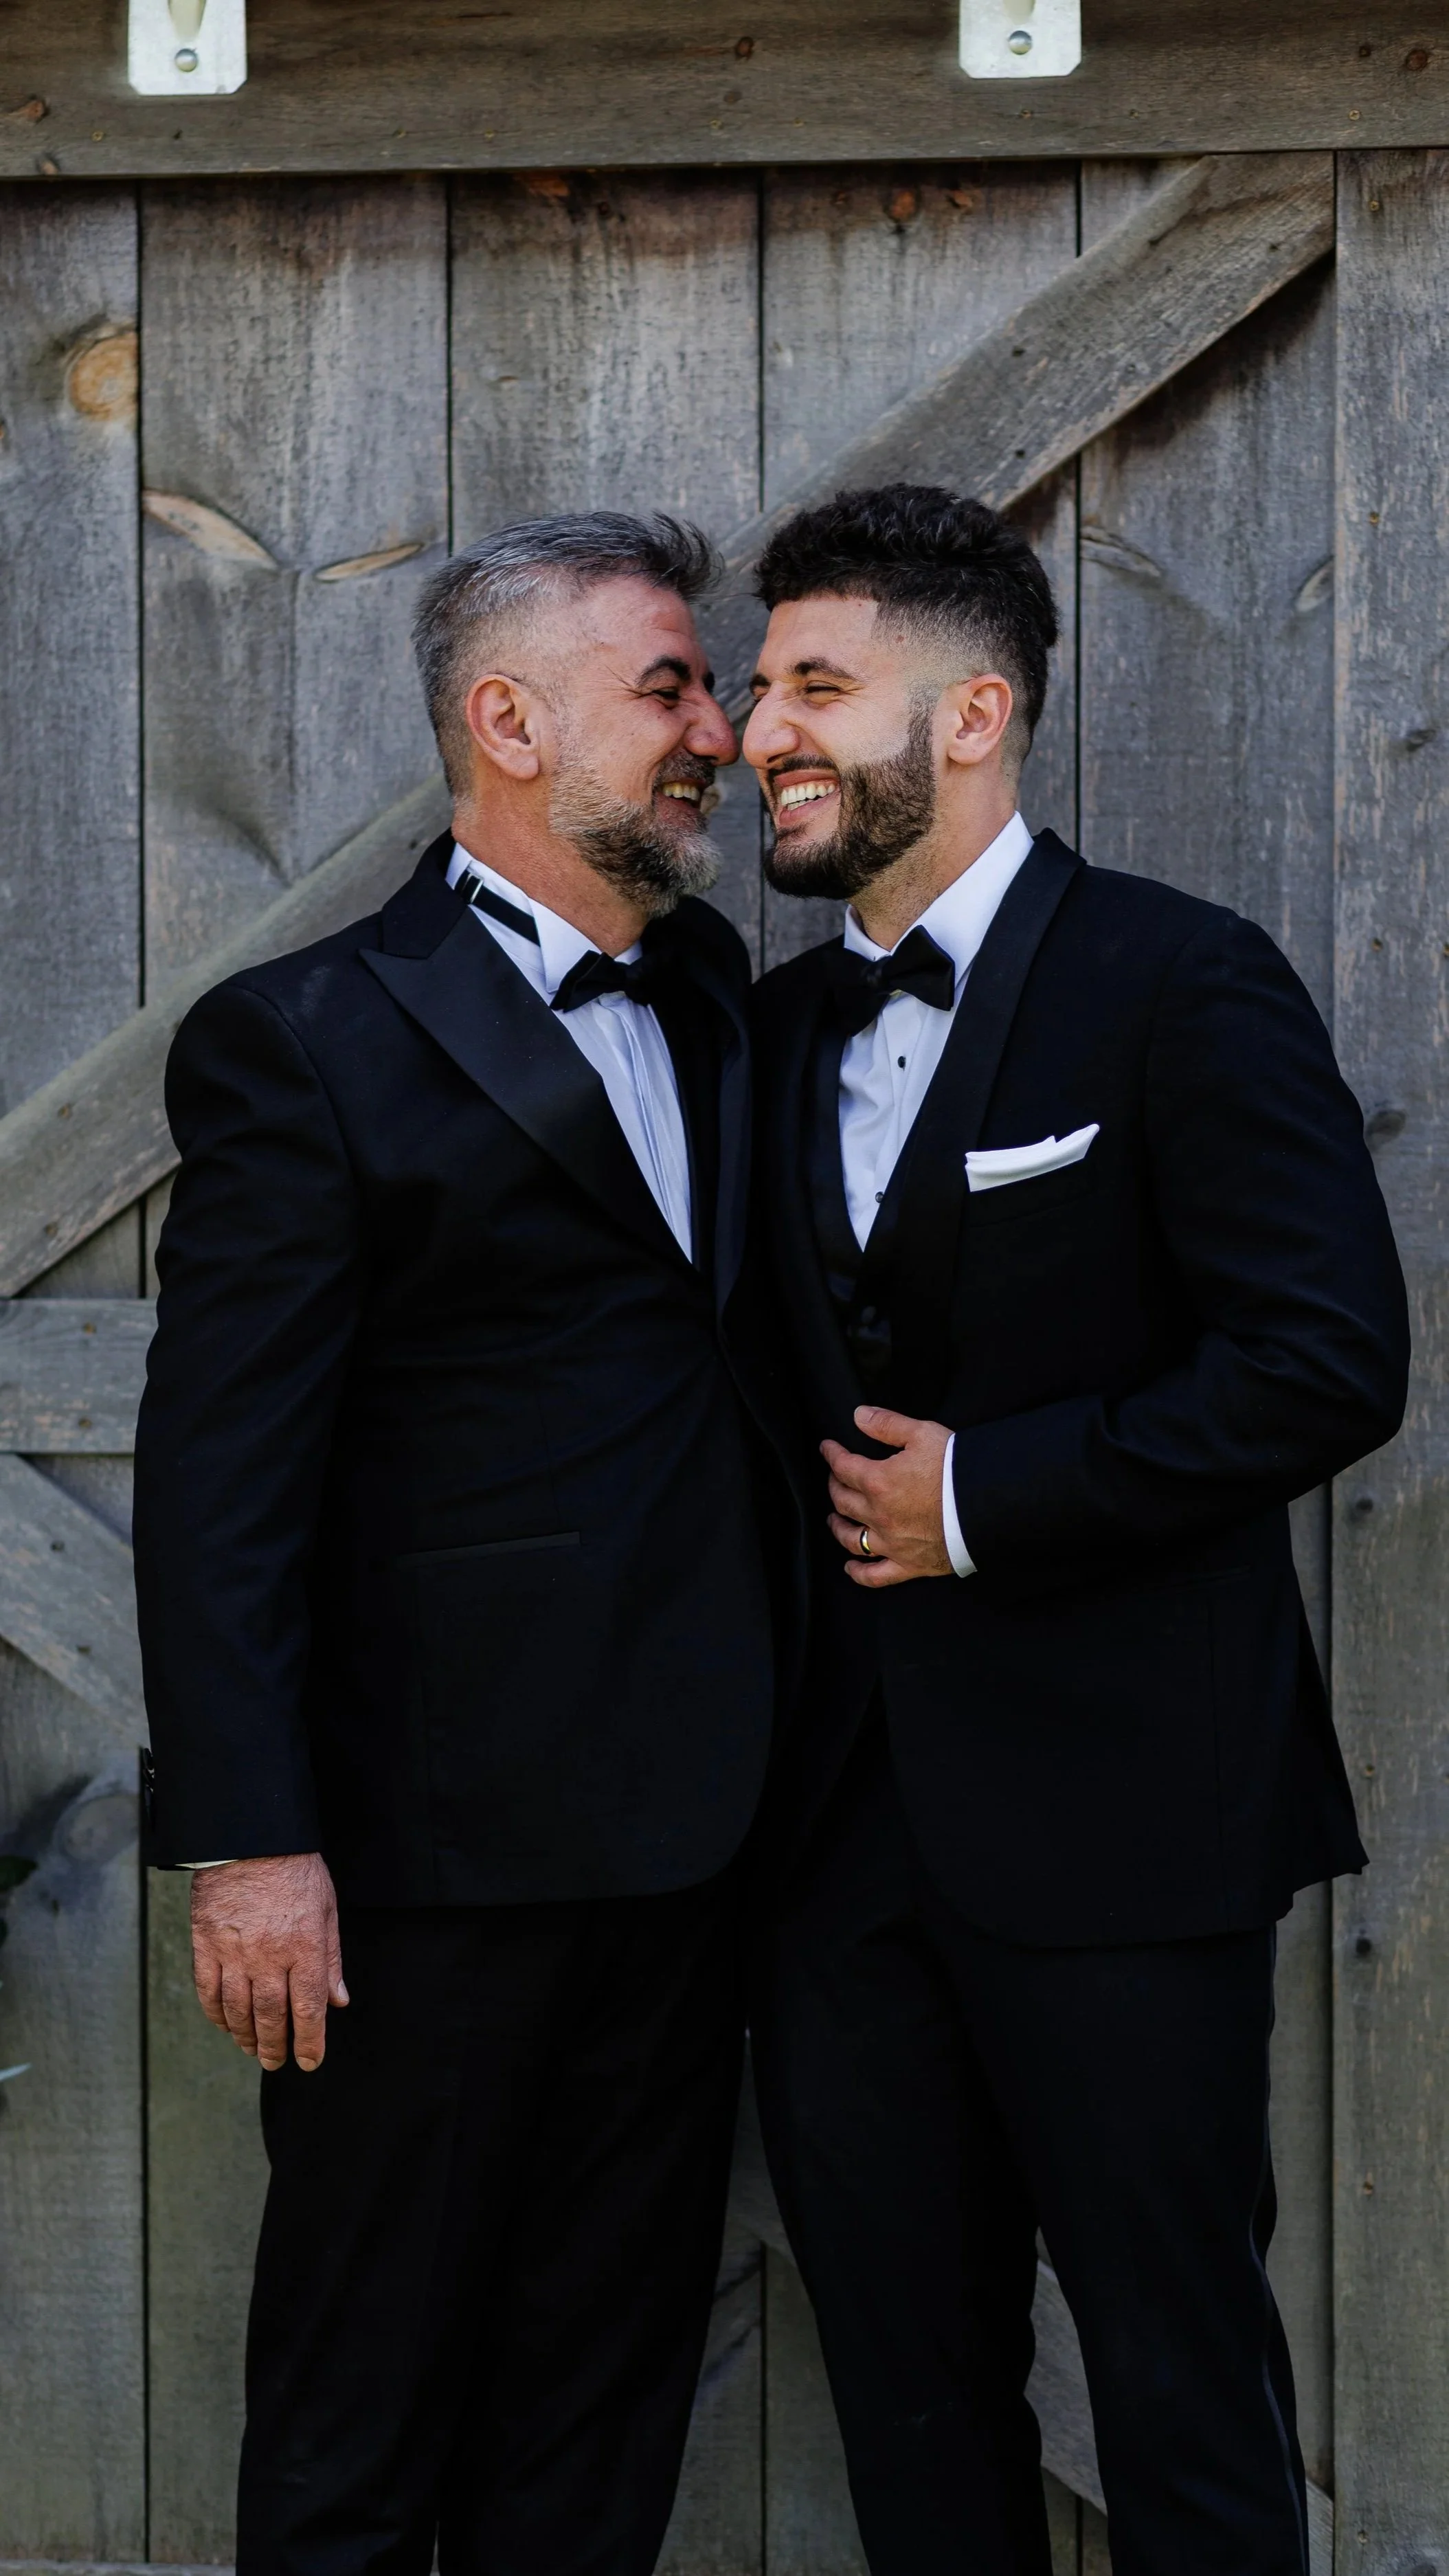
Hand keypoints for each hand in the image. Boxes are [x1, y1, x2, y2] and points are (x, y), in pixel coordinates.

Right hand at [191, 1852, 347, 2073]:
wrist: (249, 1838)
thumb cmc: (294, 1870)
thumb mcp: (326, 1909)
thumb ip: (331, 1958)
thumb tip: (338, 2000)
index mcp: (303, 1947)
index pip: (308, 2009)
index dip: (309, 2042)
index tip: (309, 2061)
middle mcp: (268, 1956)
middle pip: (270, 2016)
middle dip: (275, 2046)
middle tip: (276, 2062)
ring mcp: (233, 1952)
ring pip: (238, 2009)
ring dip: (245, 2036)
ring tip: (252, 2048)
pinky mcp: (206, 1944)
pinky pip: (208, 1990)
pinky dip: (216, 2013)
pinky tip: (225, 2024)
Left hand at [822, 1405, 954, 1588]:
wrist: (989, 1505)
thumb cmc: (957, 1469)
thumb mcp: (923, 1434)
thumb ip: (887, 1424)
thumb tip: (859, 1415)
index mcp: (878, 1482)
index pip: (843, 1467)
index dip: (832, 1455)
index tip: (827, 1448)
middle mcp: (879, 1515)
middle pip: (843, 1501)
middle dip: (834, 1486)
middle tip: (834, 1478)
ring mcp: (892, 1544)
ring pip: (852, 1539)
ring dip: (838, 1527)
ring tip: (834, 1519)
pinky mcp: (909, 1564)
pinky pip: (876, 1575)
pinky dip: (859, 1573)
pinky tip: (850, 1568)